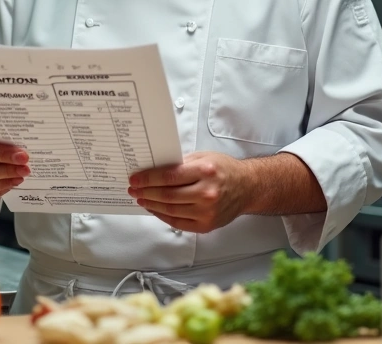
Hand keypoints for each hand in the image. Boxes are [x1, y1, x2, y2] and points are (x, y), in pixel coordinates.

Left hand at [128, 152, 252, 233]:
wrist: (248, 187)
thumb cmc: (225, 170)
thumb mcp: (204, 157)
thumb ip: (180, 163)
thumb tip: (154, 170)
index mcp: (205, 171)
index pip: (169, 176)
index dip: (148, 179)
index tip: (135, 179)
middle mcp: (207, 193)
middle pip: (167, 195)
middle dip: (146, 192)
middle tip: (134, 189)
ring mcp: (207, 211)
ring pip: (170, 210)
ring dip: (151, 205)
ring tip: (141, 199)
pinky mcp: (206, 225)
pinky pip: (178, 222)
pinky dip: (163, 216)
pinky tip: (154, 209)